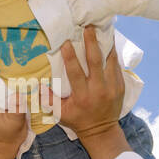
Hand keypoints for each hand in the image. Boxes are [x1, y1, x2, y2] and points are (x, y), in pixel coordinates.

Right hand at [40, 24, 123, 139]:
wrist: (102, 131)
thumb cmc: (77, 119)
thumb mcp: (60, 114)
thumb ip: (49, 100)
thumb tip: (38, 84)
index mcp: (82, 96)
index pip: (75, 73)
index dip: (70, 57)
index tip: (65, 42)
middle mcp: (99, 90)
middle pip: (95, 62)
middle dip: (91, 43)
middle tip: (88, 27)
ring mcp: (112, 87)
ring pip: (109, 61)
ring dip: (105, 44)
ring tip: (101, 28)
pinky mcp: (121, 86)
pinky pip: (117, 66)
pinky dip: (112, 53)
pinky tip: (109, 41)